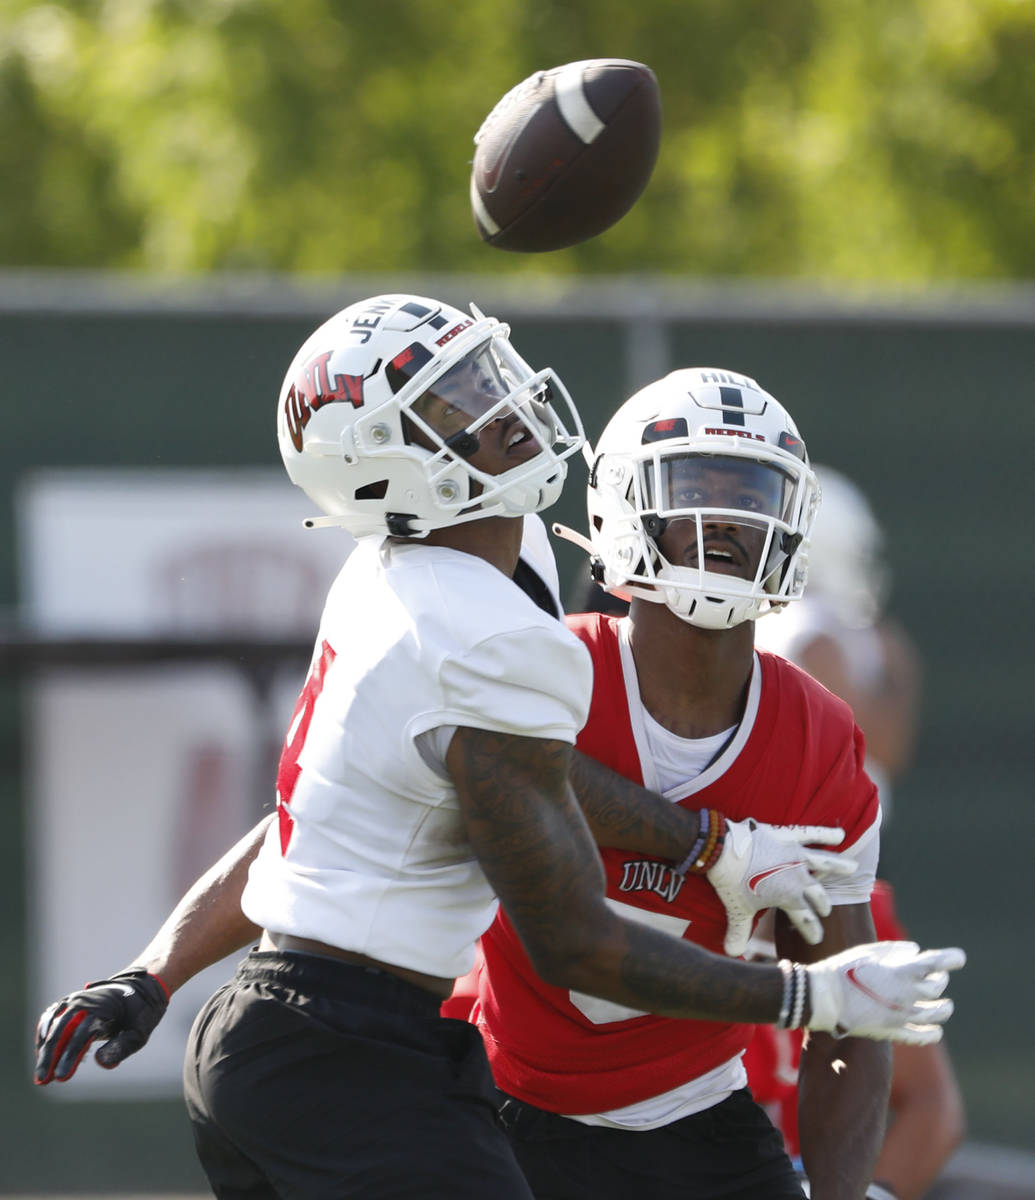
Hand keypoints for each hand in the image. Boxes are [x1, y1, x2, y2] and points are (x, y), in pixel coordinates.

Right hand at [34, 968, 168, 1084]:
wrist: (141, 987)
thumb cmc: (140, 1012)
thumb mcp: (140, 1031)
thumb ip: (122, 1046)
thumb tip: (100, 1063)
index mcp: (103, 1007)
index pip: (80, 1034)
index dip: (69, 1056)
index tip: (61, 1077)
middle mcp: (85, 1001)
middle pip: (61, 1030)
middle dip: (50, 1056)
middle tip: (42, 1080)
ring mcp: (76, 1000)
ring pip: (53, 1025)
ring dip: (44, 1049)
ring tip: (41, 1074)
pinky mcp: (70, 1002)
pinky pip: (51, 1018)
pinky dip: (44, 1036)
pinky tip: (41, 1054)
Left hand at [706, 819, 856, 955]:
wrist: (722, 850)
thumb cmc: (731, 881)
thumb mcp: (736, 910)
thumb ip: (738, 933)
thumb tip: (733, 954)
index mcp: (790, 897)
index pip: (806, 919)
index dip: (812, 931)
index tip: (816, 939)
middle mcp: (798, 877)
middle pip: (817, 894)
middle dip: (822, 904)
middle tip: (825, 910)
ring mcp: (795, 854)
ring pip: (824, 862)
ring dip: (839, 866)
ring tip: (853, 868)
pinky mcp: (787, 836)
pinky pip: (810, 833)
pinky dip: (826, 833)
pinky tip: (840, 834)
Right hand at [805, 940, 964, 1043]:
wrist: (824, 998)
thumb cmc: (843, 969)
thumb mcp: (867, 951)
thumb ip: (894, 950)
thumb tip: (916, 951)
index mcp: (901, 971)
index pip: (936, 963)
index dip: (951, 958)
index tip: (958, 957)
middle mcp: (907, 994)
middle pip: (936, 987)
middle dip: (940, 978)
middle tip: (938, 975)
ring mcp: (902, 1016)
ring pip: (936, 1014)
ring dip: (944, 1008)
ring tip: (945, 1005)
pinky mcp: (893, 1032)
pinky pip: (922, 1036)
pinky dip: (932, 1033)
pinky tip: (936, 1031)